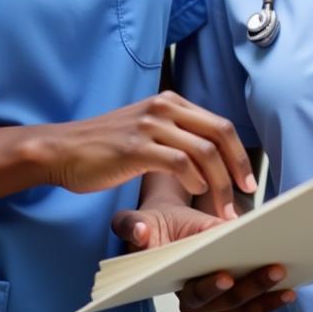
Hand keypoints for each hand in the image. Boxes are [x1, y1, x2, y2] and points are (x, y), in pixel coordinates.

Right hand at [32, 92, 256, 218]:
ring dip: (220, 184)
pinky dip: (194, 180)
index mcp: (170, 102)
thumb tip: (208, 156)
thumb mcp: (146, 129)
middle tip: (247, 195)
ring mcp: (150, 125)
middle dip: (238, 167)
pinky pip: (179, 162)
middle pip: (219, 133)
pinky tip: (195, 194)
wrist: (64, 149)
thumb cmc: (104, 146)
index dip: (239, 154)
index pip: (219, 124)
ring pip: (203, 151)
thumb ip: (174, 134)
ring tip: (224, 209)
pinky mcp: (136, 147)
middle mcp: (164, 107)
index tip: (248, 181)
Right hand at [113, 202, 295, 311]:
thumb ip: (133, 225)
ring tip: (287, 282)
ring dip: (265, 296)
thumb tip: (139, 231)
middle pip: (224, 302)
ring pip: (241, 307)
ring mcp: (213, 305)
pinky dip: (269, 300)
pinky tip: (289, 290)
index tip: (226, 276)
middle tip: (273, 270)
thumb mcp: (140, 219)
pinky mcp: (229, 302)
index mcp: (172, 283)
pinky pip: (251, 306)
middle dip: (250, 288)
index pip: (192, 293)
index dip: (209, 287)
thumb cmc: (156, 224)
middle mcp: (192, 301)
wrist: (164, 226)